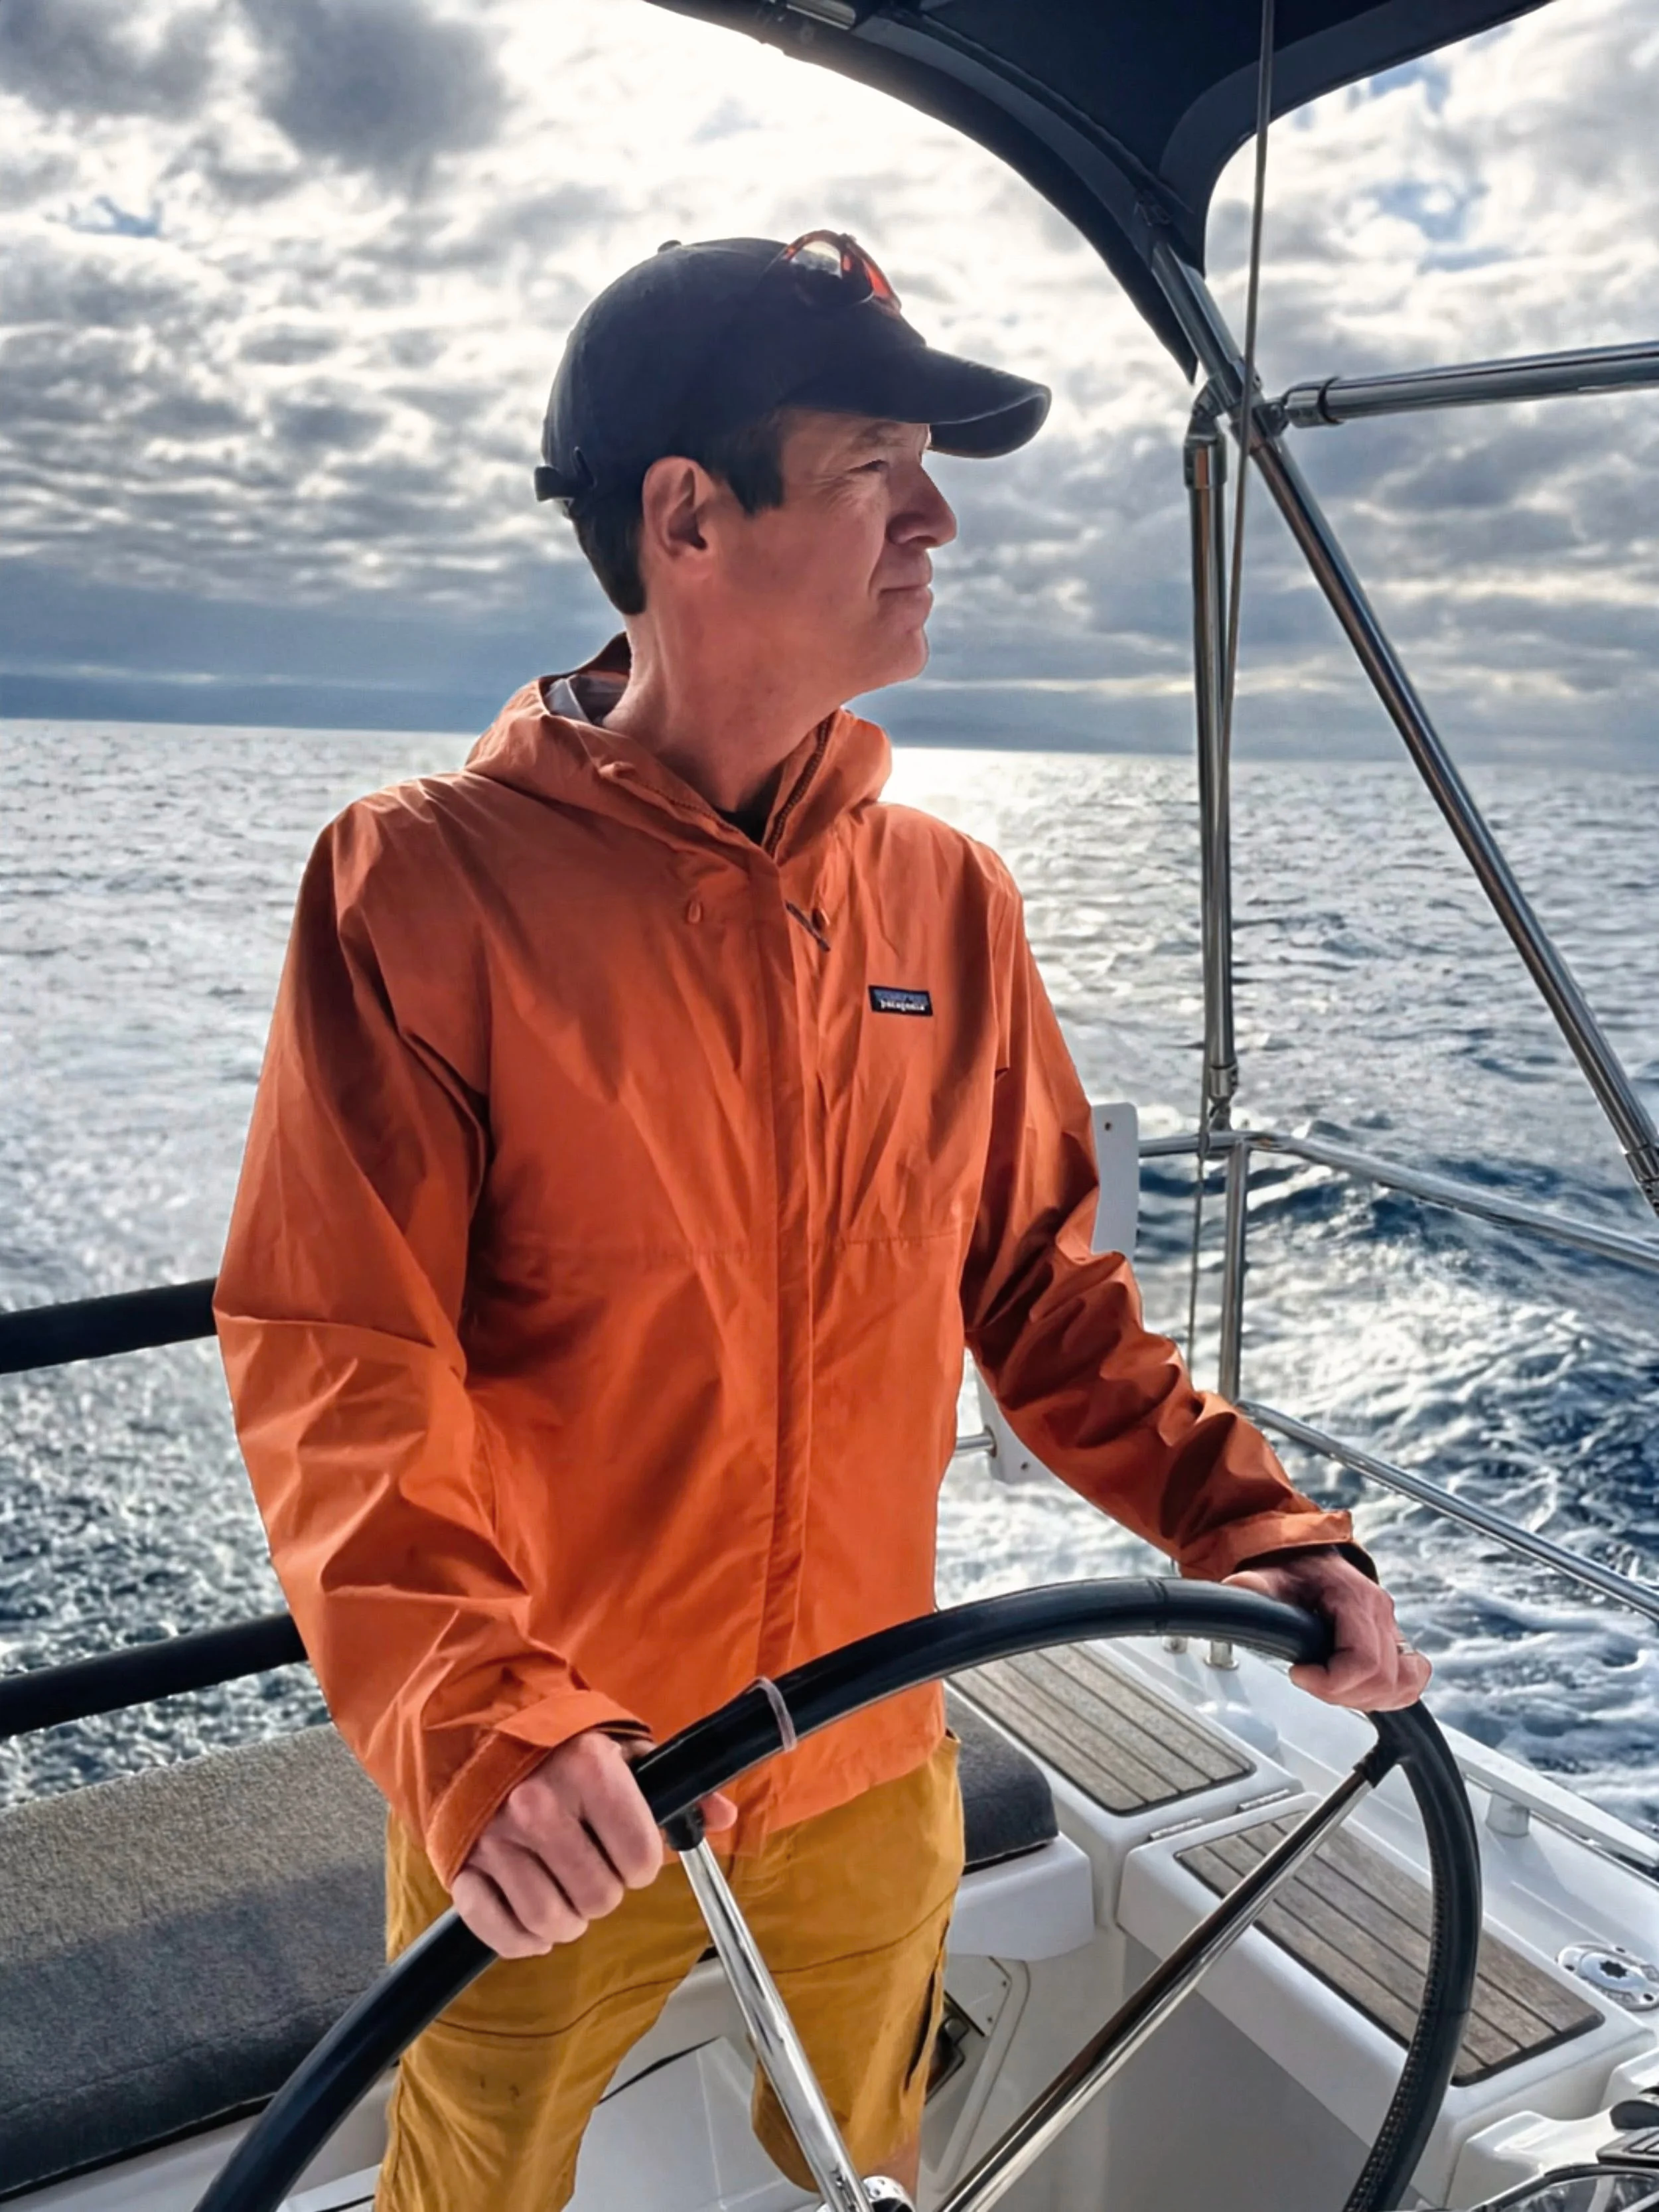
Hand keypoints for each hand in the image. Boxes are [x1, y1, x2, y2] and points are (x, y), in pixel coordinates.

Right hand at [452, 1728, 737, 1955]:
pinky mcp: (462, 1865)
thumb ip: (674, 1786)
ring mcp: (496, 1838)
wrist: (479, 1725)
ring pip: (550, 1920)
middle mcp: (539, 1805)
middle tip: (598, 1870)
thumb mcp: (623, 1750)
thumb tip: (721, 1817)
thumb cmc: (560, 1744)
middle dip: (607, 1892)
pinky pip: (496, 1929)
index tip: (633, 1854)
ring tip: (569, 1893)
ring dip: (568, 1919)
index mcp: (588, 1770)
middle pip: (598, 1896)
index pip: (639, 1855)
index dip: (643, 1864)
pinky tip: (535, 1923)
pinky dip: (521, 1939)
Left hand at [1224, 1550, 1430, 1710]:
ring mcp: (1392, 1630)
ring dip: (1365, 1699)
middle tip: (1309, 1680)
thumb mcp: (1269, 1575)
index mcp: (1356, 1598)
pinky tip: (1358, 1692)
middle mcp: (1382, 1614)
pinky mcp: (1395, 1644)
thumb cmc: (1294, 1567)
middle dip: (1341, 1694)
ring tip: (1330, 1687)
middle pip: (1382, 1681)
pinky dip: (1390, 1695)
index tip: (1298, 1674)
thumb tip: (1235, 1589)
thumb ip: (1253, 1586)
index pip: (1364, 1661)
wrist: (1309, 1558)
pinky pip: (1412, 1680)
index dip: (1331, 1682)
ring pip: (1402, 1687)